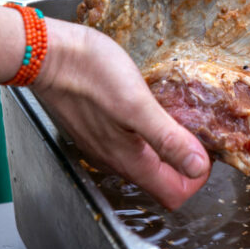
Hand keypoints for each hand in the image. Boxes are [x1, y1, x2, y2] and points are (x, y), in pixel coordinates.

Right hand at [32, 18, 210, 209]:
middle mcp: (114, 159)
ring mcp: (102, 143)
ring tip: (177, 112)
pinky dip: (147, 131)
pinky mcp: (96, 125)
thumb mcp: (137, 104)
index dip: (196, 177)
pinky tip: (150, 104)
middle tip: (196, 127)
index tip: (204, 146)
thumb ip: (167, 139)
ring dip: (167, 145)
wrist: (45, 54)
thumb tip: (197, 167)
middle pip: (161, 179)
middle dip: (185, 161)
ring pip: (145, 159)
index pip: (173, 194)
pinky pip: (129, 141)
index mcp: (129, 160)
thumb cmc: (89, 74)